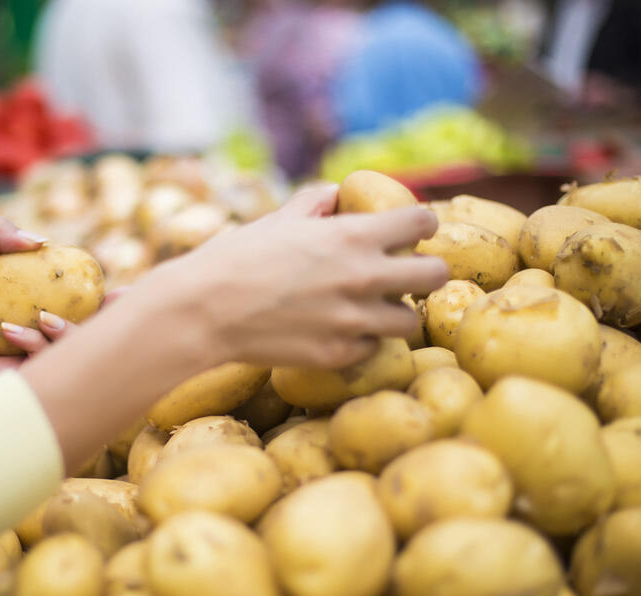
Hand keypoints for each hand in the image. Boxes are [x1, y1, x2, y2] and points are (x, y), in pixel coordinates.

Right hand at [18, 183, 447, 467]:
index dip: (421, 223)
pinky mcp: (339, 355)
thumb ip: (315, 204)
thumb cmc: (236, 259)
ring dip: (396, 312)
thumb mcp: (278, 220)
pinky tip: (339, 331)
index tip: (412, 231)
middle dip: (425, 272)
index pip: (423, 221)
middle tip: (404, 274)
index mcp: (353, 236)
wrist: (205, 312)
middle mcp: (364, 277)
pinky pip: (372, 347)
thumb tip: (334, 195)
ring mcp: (355, 320)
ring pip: (410, 320)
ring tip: (372, 309)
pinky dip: (362, 340)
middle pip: (435, 275)